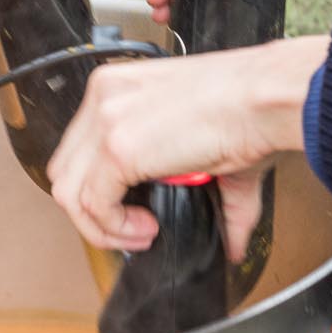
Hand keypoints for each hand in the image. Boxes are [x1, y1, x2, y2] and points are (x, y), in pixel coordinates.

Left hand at [46, 36, 328, 259]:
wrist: (266, 96)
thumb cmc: (250, 108)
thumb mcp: (210, 147)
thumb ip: (213, 198)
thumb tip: (233, 245)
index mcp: (118, 86)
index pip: (80, 148)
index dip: (98, 188)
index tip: (132, 211)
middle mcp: (104, 96)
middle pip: (65, 170)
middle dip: (92, 211)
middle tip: (134, 228)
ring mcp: (106, 120)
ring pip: (69, 192)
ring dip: (102, 228)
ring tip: (142, 234)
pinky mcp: (118, 148)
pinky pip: (93, 206)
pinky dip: (115, 229)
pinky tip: (148, 230)